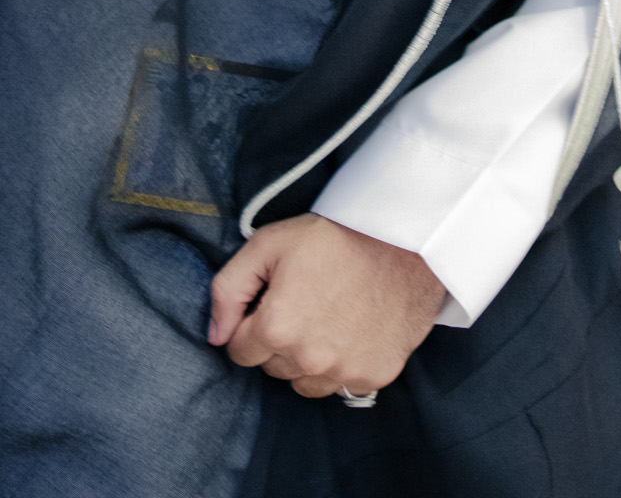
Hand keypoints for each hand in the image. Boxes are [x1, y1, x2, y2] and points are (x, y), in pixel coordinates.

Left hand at [209, 212, 444, 398]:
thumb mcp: (270, 242)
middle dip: (279, 339)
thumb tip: (215, 335)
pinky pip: (341, 384)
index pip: (239, 350)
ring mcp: (343, 372)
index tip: (273, 299)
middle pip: (272, 367)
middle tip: (305, 299)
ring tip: (329, 314)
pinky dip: (342, 363)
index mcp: (278, 327)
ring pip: (304, 382)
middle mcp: (308, 360)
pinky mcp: (374, 376)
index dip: (252, 321)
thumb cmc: (337, 236)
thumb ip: (228, 288)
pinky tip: (353, 327)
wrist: (405, 239)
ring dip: (308, 358)